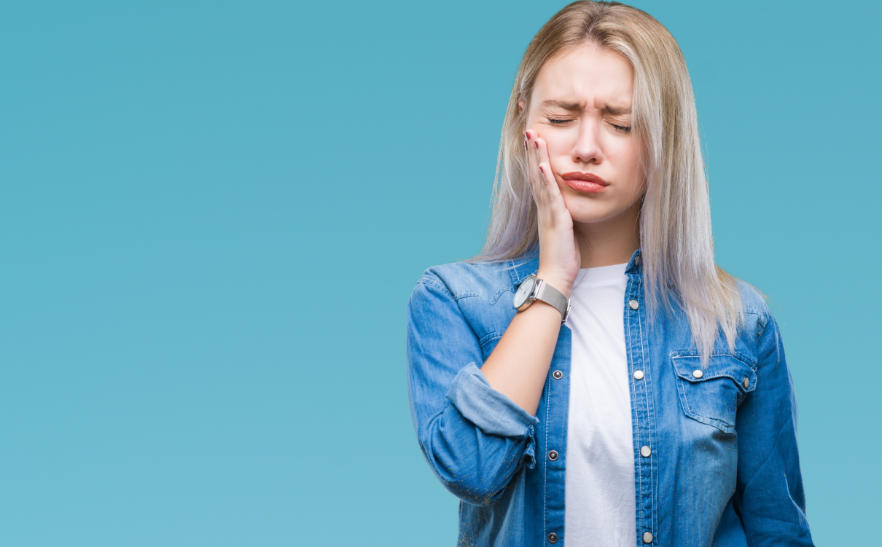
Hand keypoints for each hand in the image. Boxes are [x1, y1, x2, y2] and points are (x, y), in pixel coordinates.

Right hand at [525, 130, 579, 297]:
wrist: (556, 275)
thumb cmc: (563, 255)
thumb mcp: (566, 229)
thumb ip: (566, 214)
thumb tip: (570, 203)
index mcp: (546, 208)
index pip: (539, 177)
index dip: (536, 158)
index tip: (535, 140)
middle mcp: (544, 206)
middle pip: (535, 172)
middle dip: (533, 150)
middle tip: (530, 130)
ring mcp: (548, 212)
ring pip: (540, 179)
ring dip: (537, 157)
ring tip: (535, 138)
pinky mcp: (556, 219)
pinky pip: (550, 196)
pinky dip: (546, 179)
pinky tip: (544, 165)